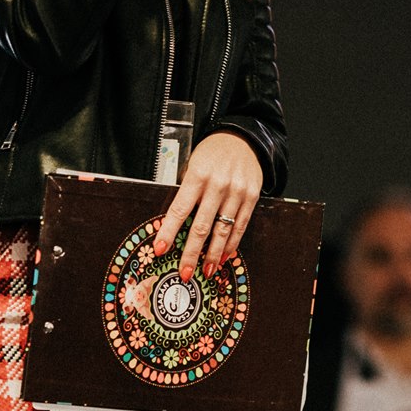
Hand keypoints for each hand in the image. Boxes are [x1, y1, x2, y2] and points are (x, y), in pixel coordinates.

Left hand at [153, 132, 262, 280]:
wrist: (243, 138)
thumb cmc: (212, 152)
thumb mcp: (193, 164)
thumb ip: (186, 191)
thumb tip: (173, 223)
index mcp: (197, 176)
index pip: (179, 210)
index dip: (169, 232)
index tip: (160, 249)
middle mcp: (217, 185)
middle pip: (201, 227)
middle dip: (191, 253)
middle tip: (184, 272)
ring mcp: (236, 192)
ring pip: (223, 231)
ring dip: (213, 254)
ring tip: (206, 270)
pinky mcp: (251, 197)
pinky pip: (240, 225)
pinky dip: (232, 243)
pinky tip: (224, 255)